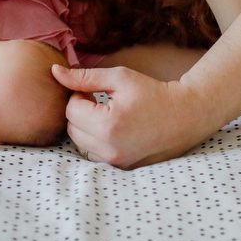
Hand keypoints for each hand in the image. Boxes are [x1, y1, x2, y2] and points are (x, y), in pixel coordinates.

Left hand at [51, 64, 219, 167]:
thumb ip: (85, 77)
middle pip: (72, 129)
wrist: (185, 115)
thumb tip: (54, 72)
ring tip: (106, 117)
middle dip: (80, 113)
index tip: (94, 92)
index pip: (71, 109)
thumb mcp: (120, 78)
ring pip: (80, 145)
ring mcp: (116, 162)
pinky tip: (114, 131)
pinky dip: (97, 143)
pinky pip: (94, 155)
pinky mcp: (121, 167)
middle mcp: (109, 149)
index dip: (80, 95)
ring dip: (86, 129)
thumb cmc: (153, 92)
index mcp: (108, 125)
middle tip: (99, 103)